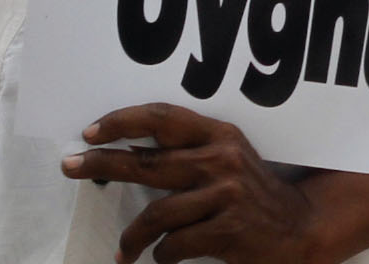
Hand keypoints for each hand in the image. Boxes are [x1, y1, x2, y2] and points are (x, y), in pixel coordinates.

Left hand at [63, 105, 315, 262]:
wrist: (299, 228)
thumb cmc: (252, 196)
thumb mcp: (229, 161)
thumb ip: (189, 153)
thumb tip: (127, 151)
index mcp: (221, 136)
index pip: (164, 118)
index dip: (122, 121)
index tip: (90, 132)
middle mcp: (223, 159)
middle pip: (148, 161)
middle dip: (103, 164)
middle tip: (70, 167)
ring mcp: (226, 194)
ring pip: (156, 215)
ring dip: (132, 238)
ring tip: (124, 251)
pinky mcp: (228, 229)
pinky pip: (173, 245)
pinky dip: (161, 256)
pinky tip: (162, 258)